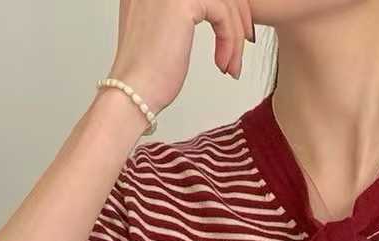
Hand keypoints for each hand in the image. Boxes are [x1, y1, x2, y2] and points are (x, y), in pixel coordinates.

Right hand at [110, 0, 253, 114]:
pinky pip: (222, 13)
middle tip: (246, 42)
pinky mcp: (181, 2)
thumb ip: (183, 13)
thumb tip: (215, 9)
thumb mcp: (166, 31)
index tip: (237, 31)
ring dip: (234, 35)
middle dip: (237, 15)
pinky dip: (230, 41)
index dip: (226, 6)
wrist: (133, 93)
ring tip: (232, 65)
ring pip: (223, 1)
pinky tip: (224, 65)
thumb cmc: (147, 74)